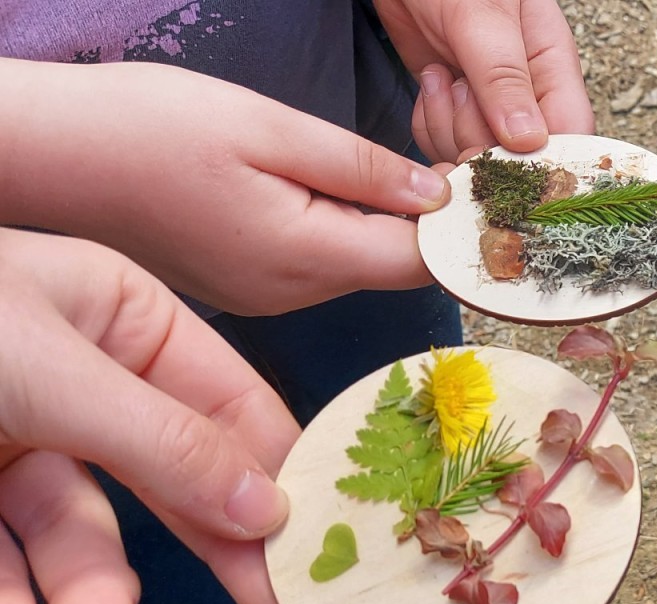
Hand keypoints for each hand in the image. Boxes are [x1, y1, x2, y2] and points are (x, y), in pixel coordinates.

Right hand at [0, 59, 451, 316]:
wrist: (49, 155)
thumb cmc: (148, 129)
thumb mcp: (269, 128)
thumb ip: (362, 167)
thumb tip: (437, 197)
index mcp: (305, 257)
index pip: (418, 262)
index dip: (457, 226)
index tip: (478, 182)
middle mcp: (290, 293)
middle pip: (391, 265)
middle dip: (425, 219)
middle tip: (440, 153)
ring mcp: (264, 294)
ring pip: (355, 263)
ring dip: (380, 220)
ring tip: (379, 163)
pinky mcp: (244, 284)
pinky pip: (315, 261)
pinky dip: (337, 226)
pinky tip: (325, 182)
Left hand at [0, 228, 299, 603]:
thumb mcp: (49, 362)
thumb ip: (160, 438)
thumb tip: (267, 507)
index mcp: (124, 319)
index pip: (231, 403)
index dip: (277, 472)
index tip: (317, 546)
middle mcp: (83, 383)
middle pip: (170, 482)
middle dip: (203, 551)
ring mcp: (17, 443)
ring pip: (79, 536)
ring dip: (88, 594)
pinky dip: (3, 598)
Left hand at [377, 0, 594, 162]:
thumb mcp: (481, 18)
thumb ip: (504, 77)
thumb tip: (530, 139)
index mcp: (552, 68)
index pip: (570, 135)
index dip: (542, 160)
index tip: (504, 155)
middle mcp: (526, 92)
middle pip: (519, 156)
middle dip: (480, 139)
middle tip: (459, 92)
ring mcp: (488, 102)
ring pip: (479, 156)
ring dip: (449, 131)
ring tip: (441, 78)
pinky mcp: (455, 107)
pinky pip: (446, 143)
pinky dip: (429, 128)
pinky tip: (429, 86)